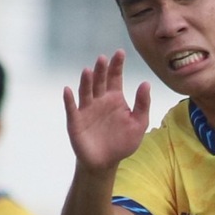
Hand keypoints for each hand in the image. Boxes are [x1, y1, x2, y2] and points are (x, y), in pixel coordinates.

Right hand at [62, 50, 152, 176]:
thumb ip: (143, 104)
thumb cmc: (122, 142)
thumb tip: (146, 83)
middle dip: (101, 70)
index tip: (120, 52)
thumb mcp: (139, 123)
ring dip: (86, 81)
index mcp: (115, 98)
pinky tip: (68, 90)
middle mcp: (99, 100)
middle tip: (103, 58)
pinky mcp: (76, 121)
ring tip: (88, 71)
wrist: (105, 162)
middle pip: (100, 81)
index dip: (117, 65)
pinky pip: (72, 109)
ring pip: (86, 92)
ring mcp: (86, 109)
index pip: (115, 77)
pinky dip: (69, 100)